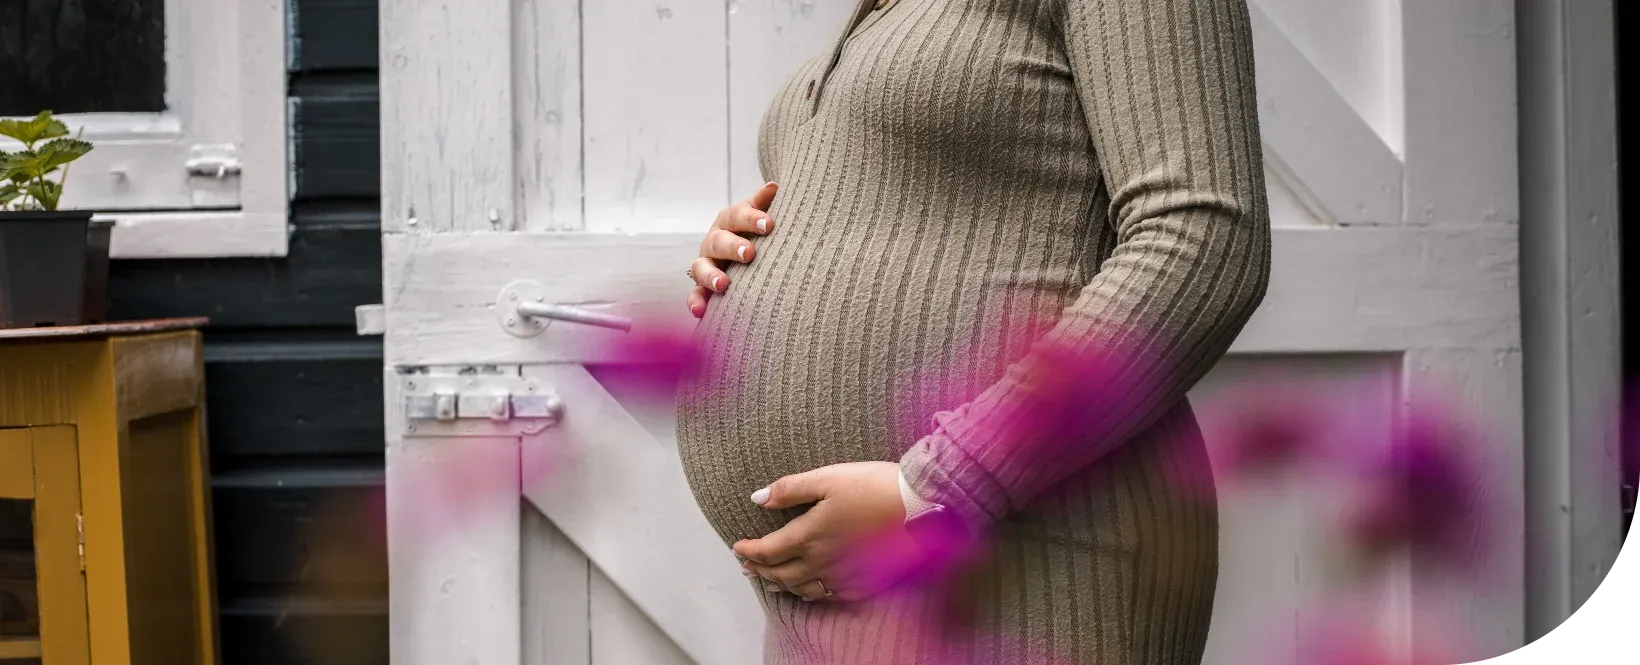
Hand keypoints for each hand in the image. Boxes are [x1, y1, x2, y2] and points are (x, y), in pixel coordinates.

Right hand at [688, 182, 777, 317]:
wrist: (745, 257)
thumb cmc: (756, 233)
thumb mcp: (759, 216)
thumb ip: (763, 204)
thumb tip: (774, 186)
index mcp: (728, 221)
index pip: (736, 215)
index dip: (751, 219)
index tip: (769, 224)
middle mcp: (713, 241)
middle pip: (718, 241)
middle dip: (732, 246)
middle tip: (749, 253)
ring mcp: (705, 264)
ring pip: (701, 268)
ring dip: (711, 276)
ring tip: (724, 285)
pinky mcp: (702, 287)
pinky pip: (695, 295)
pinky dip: (696, 302)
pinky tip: (700, 312)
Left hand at [733, 461, 916, 601]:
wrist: (921, 507)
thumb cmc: (874, 486)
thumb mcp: (828, 477)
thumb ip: (790, 489)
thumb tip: (757, 498)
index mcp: (809, 535)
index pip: (767, 551)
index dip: (749, 550)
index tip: (737, 547)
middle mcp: (821, 562)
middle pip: (781, 573)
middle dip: (760, 569)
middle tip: (747, 566)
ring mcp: (843, 576)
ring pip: (802, 588)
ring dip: (781, 584)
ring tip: (770, 580)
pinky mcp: (863, 584)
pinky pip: (828, 596)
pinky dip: (810, 594)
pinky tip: (808, 590)